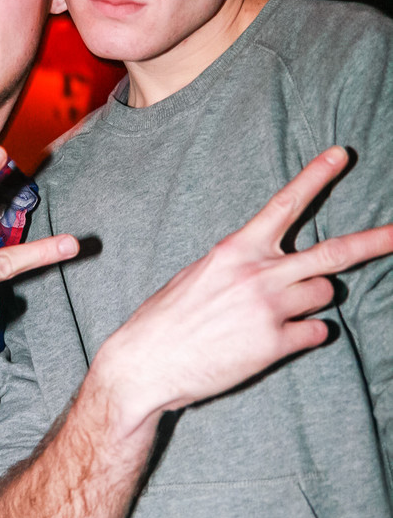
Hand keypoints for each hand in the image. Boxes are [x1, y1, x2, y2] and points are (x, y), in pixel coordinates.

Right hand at [95, 146, 392, 431]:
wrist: (147, 363)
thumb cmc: (167, 318)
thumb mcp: (199, 275)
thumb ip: (240, 264)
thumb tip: (270, 264)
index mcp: (236, 249)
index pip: (284, 204)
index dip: (316, 177)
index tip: (341, 154)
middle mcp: (259, 274)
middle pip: (333, 254)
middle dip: (375, 241)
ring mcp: (270, 309)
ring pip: (325, 295)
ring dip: (313, 301)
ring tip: (279, 313)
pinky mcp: (275, 344)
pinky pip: (315, 332)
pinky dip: (304, 334)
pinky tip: (273, 340)